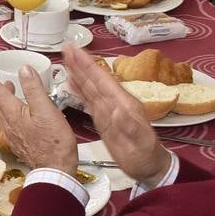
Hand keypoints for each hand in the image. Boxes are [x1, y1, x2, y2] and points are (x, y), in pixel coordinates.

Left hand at [0, 64, 78, 175]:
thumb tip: (23, 70)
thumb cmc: (54, 142)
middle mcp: (9, 125)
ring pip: (2, 113)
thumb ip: (34, 89)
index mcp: (13, 114)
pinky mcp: (20, 143)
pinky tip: (19, 113)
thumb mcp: (46, 110)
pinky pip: (9, 123)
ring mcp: (13, 135)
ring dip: (4, 100)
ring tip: (10, 90)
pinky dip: (10, 112)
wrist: (55, 170)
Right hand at [60, 46, 170, 186]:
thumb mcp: (140, 141)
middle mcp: (114, 102)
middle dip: (80, 64)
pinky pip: (89, 100)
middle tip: (66, 48)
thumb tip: (117, 112)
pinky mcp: (103, 119)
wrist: (148, 166)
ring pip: (90, 87)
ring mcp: (108, 110)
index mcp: (123, 103)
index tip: (76, 51)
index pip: (103, 80)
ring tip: (65, 60)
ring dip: (78, 73)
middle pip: (94, 80)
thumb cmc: (146, 154)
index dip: (89, 66)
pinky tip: (71, 83)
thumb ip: (129, 126)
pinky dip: (79, 90)